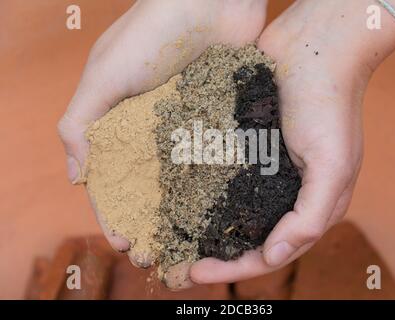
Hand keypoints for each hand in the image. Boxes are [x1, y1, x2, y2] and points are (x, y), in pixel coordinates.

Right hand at [58, 0, 267, 266]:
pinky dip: (212, 182)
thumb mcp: (105, 73)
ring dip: (181, 209)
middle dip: (150, 219)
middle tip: (159, 253)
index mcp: (121, 119)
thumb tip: (76, 175)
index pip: (113, 175)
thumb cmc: (152, 31)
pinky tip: (218, 209)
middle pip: (148, 183)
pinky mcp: (218, 117)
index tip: (125, 241)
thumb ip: (82, 121)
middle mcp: (153, 126)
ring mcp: (187, 123)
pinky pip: (213, 156)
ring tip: (189, 240)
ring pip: (181, 176)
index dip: (115, 210)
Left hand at [189, 0, 374, 284]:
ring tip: (171, 236)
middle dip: (214, 253)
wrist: (313, 48)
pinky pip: (222, 175)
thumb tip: (275, 255)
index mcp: (311, 204)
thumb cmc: (329, 105)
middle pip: (246, 234)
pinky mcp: (247, 145)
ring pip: (231, 208)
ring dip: (205, 225)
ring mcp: (264, 168)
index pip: (271, 251)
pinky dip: (203, 189)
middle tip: (176, 265)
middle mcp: (286, 191)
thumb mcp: (333, 165)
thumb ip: (310, 215)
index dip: (234, 267)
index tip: (195, 273)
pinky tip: (177, 196)